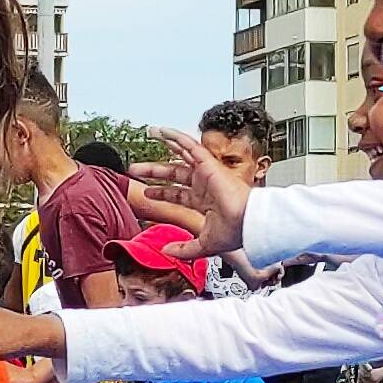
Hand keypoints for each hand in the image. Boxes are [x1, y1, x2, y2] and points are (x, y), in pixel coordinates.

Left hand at [133, 132, 254, 258]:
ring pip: (180, 156)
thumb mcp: (204, 245)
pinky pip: (190, 145)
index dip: (160, 192)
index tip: (146, 192)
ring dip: (164, 147)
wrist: (247, 222)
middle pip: (174, 174)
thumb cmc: (235, 231)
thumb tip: (166, 252)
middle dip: (154, 171)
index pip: (177, 194)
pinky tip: (162, 131)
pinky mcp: (208, 164)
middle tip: (135, 169)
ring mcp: (206, 173)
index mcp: (204, 201)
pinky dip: (176, 137)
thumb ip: (184, 249)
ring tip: (149, 136)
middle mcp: (204, 184)